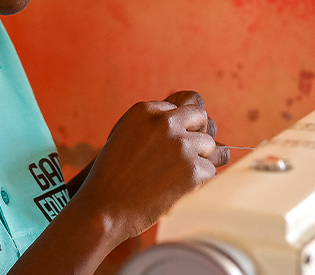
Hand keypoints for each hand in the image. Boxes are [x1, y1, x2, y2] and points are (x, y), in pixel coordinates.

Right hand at [72, 90, 226, 240]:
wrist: (103, 210)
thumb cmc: (112, 178)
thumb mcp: (125, 136)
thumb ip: (155, 126)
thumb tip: (197, 128)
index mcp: (145, 110)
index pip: (184, 104)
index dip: (183, 125)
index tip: (174, 142)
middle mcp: (165, 122)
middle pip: (201, 118)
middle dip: (198, 135)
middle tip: (185, 157)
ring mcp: (181, 146)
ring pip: (211, 145)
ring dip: (202, 161)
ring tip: (180, 177)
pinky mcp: (192, 170)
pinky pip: (211, 171)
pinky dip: (200, 183)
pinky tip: (180, 191)